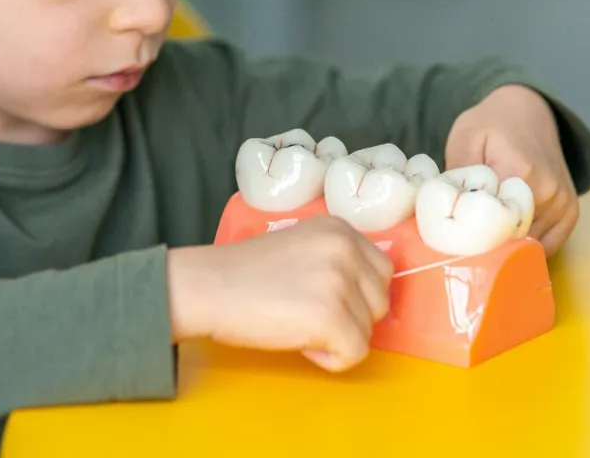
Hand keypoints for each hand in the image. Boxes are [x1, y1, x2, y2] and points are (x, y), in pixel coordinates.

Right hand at [167, 217, 392, 371]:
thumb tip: (363, 292)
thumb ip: (335, 259)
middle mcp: (345, 249)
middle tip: (306, 313)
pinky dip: (329, 359)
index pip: (381, 271)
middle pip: (379, 302)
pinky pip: (354, 353)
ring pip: (367, 331)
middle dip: (350, 317)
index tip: (322, 298)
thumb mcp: (300, 245)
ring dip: (337, 338)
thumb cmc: (244, 273)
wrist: (208, 286)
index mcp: (339, 229)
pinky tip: (300, 342)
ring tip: (297, 325)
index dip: (356, 294)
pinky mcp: (331, 317)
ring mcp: (340, 283)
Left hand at [444, 84, 578, 255]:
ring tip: (488, 231)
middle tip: (468, 239)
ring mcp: (563, 205)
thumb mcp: (465, 139)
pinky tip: (509, 232)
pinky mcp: (571, 213)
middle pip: (514, 243)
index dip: (473, 240)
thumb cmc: (492, 125)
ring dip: (509, 248)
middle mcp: (548, 193)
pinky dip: (527, 246)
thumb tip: (450, 214)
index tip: (456, 240)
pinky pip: (548, 246)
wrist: (529, 112)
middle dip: (489, 247)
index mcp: (520, 173)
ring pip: (531, 248)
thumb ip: (459, 176)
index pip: (494, 229)